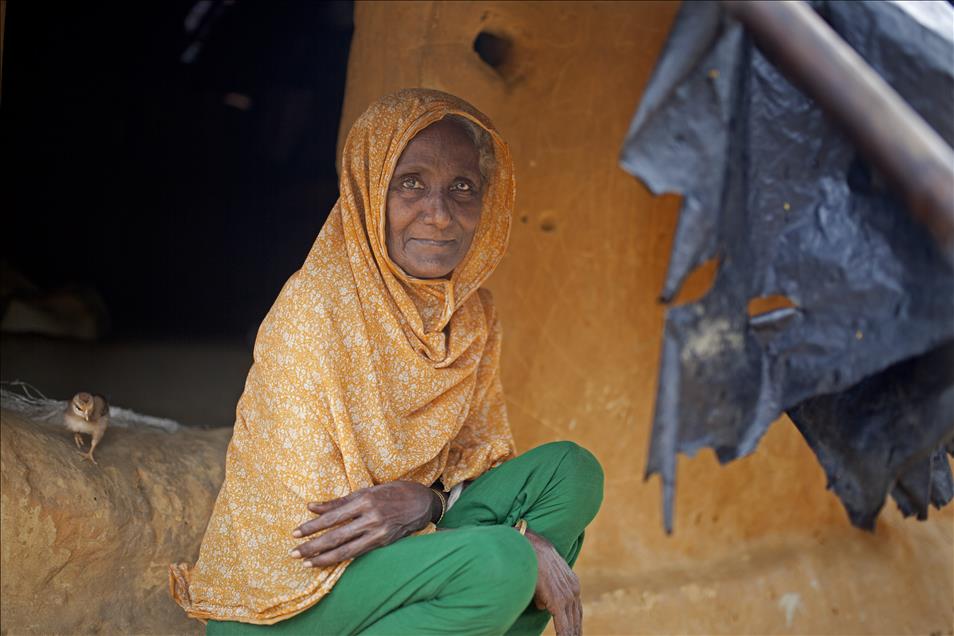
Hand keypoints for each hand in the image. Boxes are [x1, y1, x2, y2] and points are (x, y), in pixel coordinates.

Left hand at [290, 481, 439, 567]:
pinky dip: (340, 559)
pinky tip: (327, 562)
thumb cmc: (392, 492)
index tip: (296, 533)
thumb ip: (339, 501)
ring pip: (345, 550)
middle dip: (312, 546)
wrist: (421, 502)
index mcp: (365, 500)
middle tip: (294, 553)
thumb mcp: (366, 490)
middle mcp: (371, 518)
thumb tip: (312, 506)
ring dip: (323, 558)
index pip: (332, 517)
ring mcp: (378, 533)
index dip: (312, 526)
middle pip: (335, 536)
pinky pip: (357, 553)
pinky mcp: (383, 543)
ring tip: (306, 562)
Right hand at [525, 528, 581, 635]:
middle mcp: (574, 590)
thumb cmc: (534, 558)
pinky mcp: (558, 601)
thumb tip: (544, 605)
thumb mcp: (545, 576)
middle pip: (577, 619)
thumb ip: (547, 592)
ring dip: (570, 635)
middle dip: (576, 633)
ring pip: (571, 624)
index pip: (576, 610)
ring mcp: (567, 596)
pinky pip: (563, 625)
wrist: (530, 546)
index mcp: (573, 584)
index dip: (576, 624)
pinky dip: (564, 635)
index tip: (576, 634)